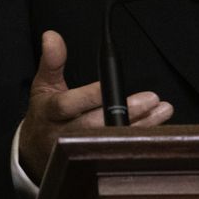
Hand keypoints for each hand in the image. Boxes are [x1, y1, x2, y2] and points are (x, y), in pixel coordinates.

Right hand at [18, 29, 171, 182]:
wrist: (35, 153)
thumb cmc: (45, 115)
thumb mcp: (43, 86)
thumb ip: (52, 61)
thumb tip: (52, 35)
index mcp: (50, 112)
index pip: (69, 104)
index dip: (91, 95)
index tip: (112, 84)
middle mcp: (62, 134)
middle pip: (94, 127)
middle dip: (125, 114)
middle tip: (151, 100)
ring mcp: (78, 152)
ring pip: (111, 142)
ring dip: (141, 127)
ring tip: (163, 110)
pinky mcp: (92, 163)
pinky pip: (118, 153)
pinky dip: (139, 140)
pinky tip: (158, 127)